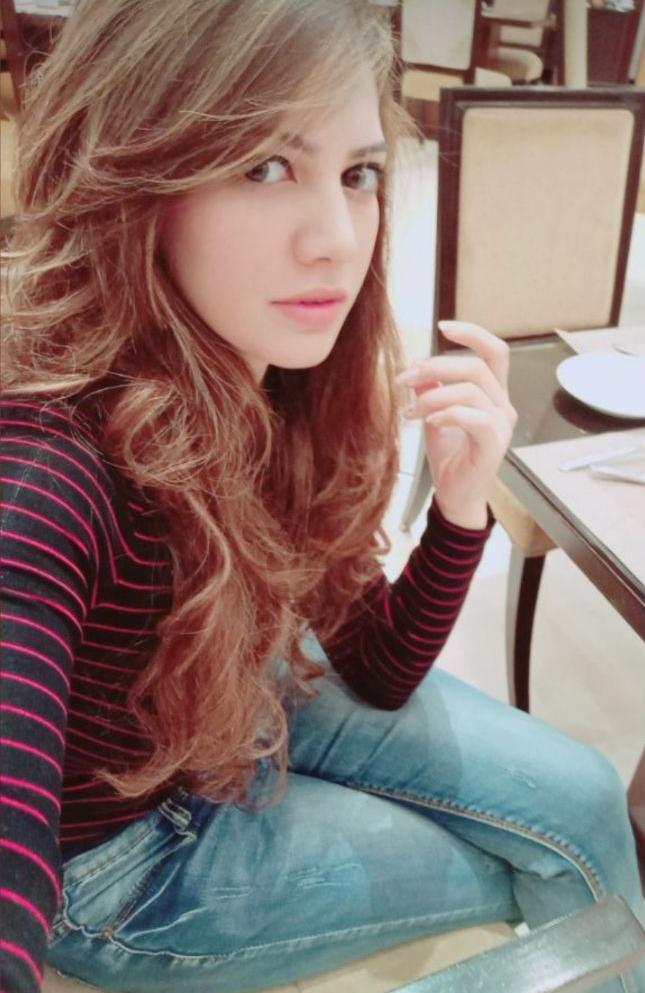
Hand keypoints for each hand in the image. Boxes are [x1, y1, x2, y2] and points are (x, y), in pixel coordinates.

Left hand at [396, 321, 516, 529]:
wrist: (454, 495)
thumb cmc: (449, 455)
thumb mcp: (433, 414)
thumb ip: (430, 388)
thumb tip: (416, 363)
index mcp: (493, 393)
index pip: (494, 351)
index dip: (472, 333)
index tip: (442, 326)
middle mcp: (502, 405)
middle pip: (476, 367)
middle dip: (435, 367)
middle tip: (404, 378)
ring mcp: (501, 425)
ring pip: (471, 391)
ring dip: (433, 396)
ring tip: (410, 411)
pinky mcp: (493, 444)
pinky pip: (473, 418)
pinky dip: (446, 414)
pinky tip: (427, 423)